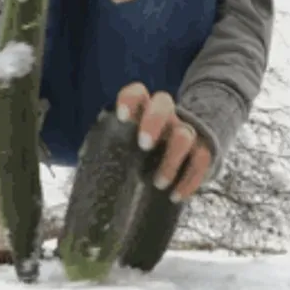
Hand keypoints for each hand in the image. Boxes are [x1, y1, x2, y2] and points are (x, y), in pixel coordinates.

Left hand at [116, 82, 212, 202]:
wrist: (178, 161)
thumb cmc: (137, 155)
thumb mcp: (121, 149)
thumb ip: (106, 150)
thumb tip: (87, 163)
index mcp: (141, 111)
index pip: (137, 93)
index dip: (130, 99)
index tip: (122, 116)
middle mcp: (165, 116)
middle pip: (164, 103)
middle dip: (154, 121)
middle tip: (144, 145)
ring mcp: (185, 131)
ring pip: (184, 134)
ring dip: (171, 159)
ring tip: (158, 184)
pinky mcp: (202, 151)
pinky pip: (202, 160)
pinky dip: (189, 180)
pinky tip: (175, 196)